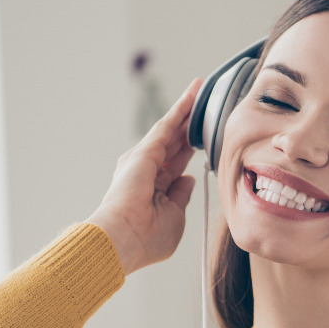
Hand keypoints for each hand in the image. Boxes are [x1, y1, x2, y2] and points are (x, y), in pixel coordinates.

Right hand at [87, 78, 202, 274]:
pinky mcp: (145, 152)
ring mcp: (145, 160)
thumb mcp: (174, 218)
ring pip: (171, 129)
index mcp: (156, 188)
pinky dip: (180, 109)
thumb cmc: (146, 238)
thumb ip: (181, 196)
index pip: (178, 162)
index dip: (190, 148)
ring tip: (200, 88)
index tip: (204, 138)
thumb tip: (188, 178)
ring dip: (186, 109)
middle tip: (204, 103)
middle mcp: (148, 171)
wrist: (124, 239)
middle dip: (189, 124)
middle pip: (175, 141)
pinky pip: (167, 126)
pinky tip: (192, 95)